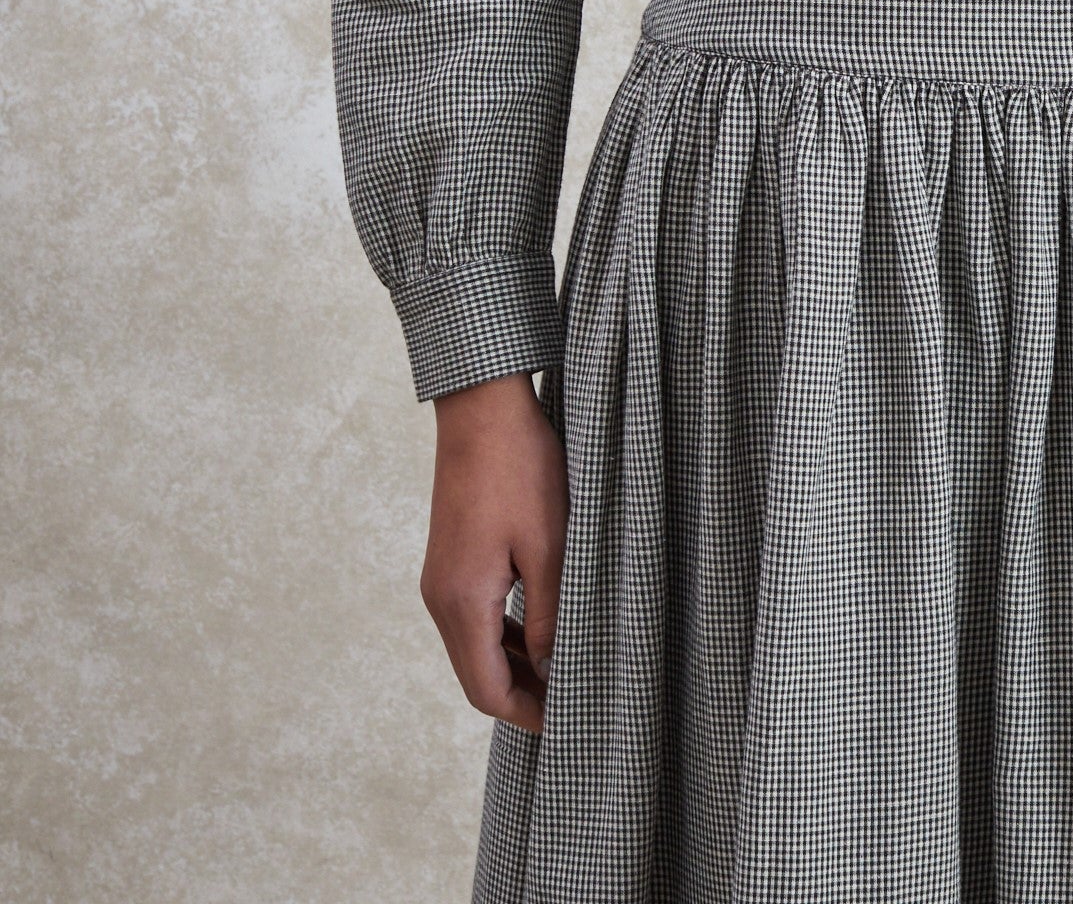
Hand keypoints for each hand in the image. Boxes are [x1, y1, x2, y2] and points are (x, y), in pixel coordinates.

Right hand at [420, 371, 567, 732]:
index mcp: (462, 603)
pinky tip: (542, 626)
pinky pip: (475, 615)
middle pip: (477, 674)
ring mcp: (441, 577)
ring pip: (476, 646)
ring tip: (566, 668)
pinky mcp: (451, 558)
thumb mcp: (550, 546)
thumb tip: (554, 671)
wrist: (482, 406)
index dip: (527, 714)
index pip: (486, 691)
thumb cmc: (521, 469)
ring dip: (516, 664)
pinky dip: (506, 633)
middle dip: (523, 695)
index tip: (569, 724)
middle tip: (575, 701)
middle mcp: (440, 598)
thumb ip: (551, 615)